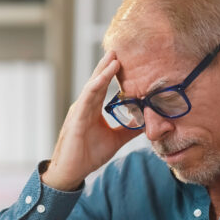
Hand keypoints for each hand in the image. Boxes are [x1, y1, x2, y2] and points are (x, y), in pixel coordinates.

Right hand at [42, 51, 137, 190]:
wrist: (71, 172)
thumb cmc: (88, 155)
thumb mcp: (115, 140)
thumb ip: (130, 130)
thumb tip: (148, 123)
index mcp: (92, 109)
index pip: (103, 86)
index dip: (111, 72)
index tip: (124, 58)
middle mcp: (84, 106)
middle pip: (97, 80)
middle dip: (107, 64)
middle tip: (119, 47)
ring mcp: (79, 110)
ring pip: (92, 85)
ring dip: (103, 70)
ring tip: (114, 57)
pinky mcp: (76, 118)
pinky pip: (87, 98)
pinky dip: (95, 85)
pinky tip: (104, 76)